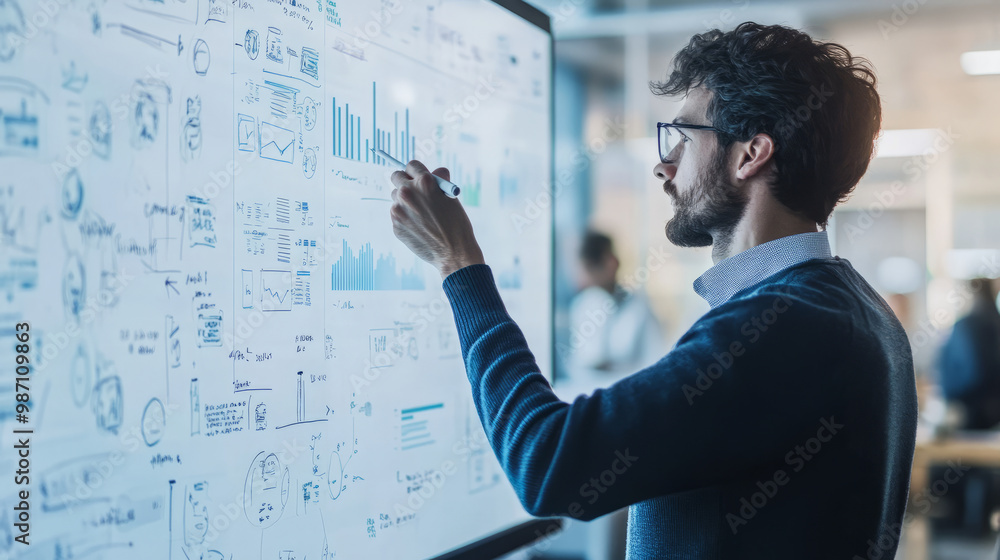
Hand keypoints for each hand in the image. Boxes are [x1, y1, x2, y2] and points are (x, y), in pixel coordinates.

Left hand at [389, 160, 484, 278]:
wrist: (453, 253)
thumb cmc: (456, 223)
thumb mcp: (451, 196)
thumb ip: (439, 181)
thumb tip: (434, 171)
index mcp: (424, 182)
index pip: (412, 165)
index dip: (417, 171)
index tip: (418, 176)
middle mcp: (408, 192)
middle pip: (396, 176)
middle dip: (404, 181)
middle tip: (412, 189)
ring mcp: (399, 209)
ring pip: (395, 197)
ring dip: (404, 201)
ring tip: (421, 214)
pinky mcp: (395, 224)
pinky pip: (397, 214)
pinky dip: (405, 217)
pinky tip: (419, 226)